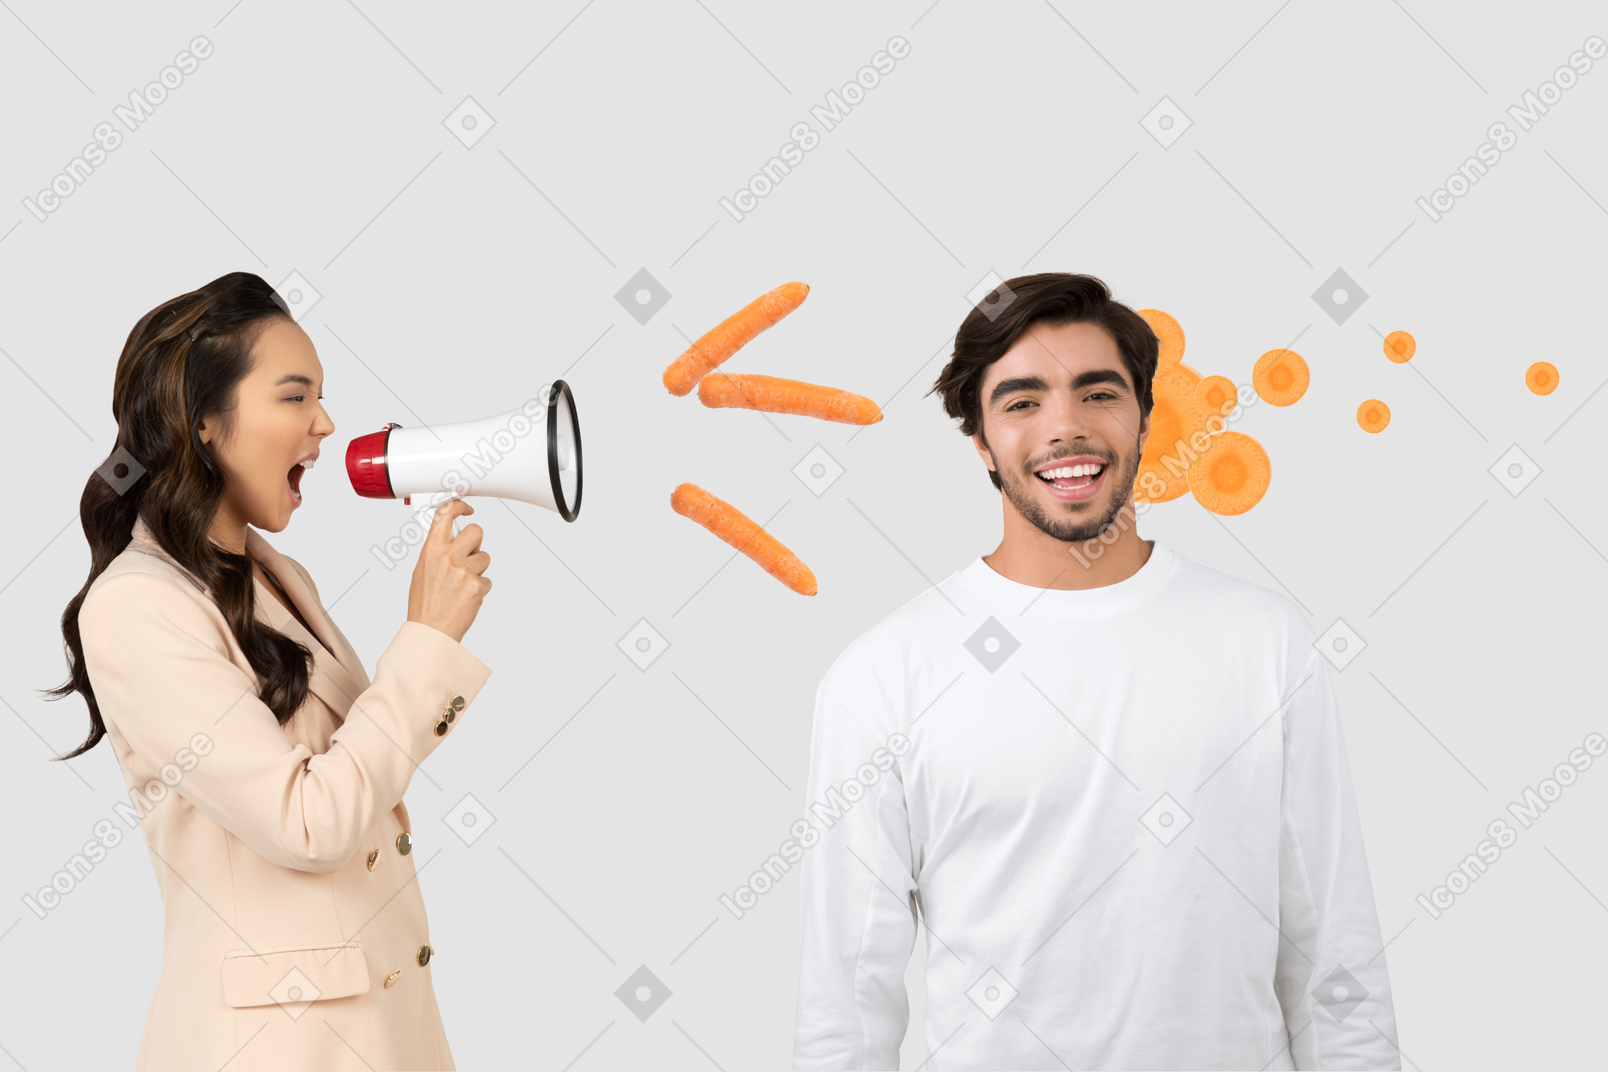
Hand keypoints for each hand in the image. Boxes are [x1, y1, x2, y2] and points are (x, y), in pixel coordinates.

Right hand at [406, 498, 490, 643]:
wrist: (431, 630)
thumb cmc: (424, 604)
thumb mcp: (421, 571)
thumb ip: (436, 552)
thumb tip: (448, 537)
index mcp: (431, 551)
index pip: (445, 515)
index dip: (458, 507)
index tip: (466, 509)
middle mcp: (448, 557)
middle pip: (476, 531)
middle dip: (476, 541)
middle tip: (469, 553)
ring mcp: (464, 571)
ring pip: (484, 557)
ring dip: (478, 568)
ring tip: (462, 584)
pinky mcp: (477, 585)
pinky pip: (487, 579)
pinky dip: (480, 587)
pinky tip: (466, 597)